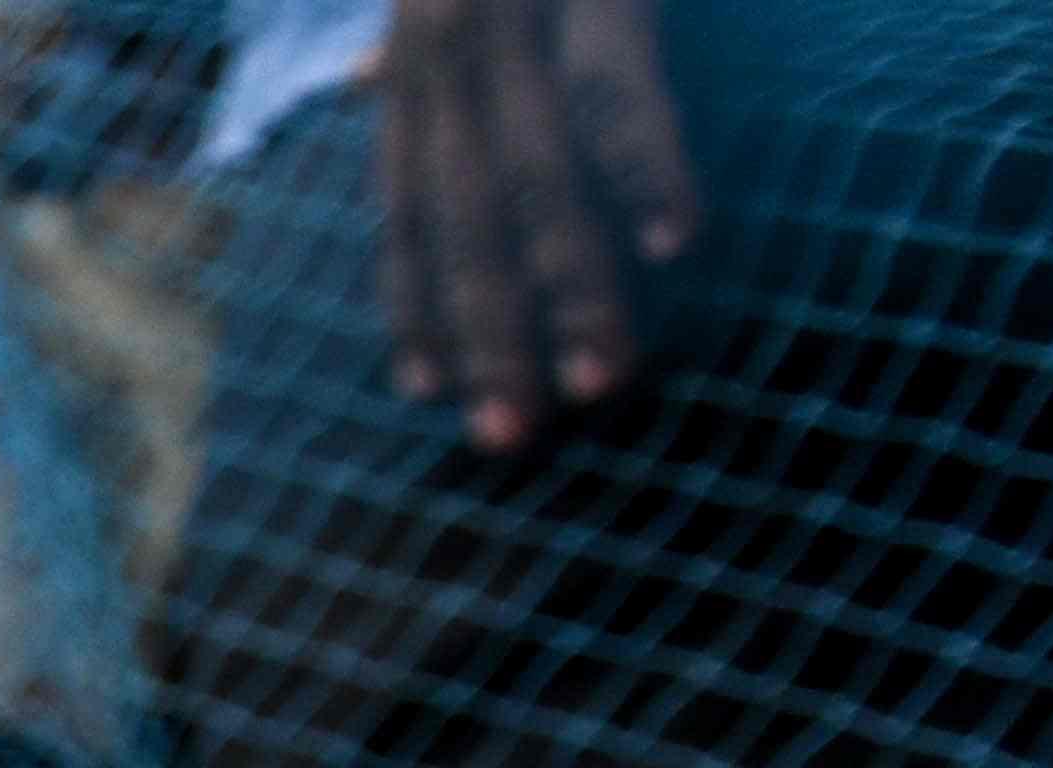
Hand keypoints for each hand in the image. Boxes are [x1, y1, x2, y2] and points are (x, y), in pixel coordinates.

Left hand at [377, 0, 701, 452]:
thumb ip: (432, 38)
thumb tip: (374, 87)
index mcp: (417, 47)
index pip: (404, 201)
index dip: (413, 300)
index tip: (424, 396)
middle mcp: (444, 35)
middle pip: (460, 215)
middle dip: (484, 334)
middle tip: (507, 439)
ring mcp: (512, 5)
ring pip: (534, 175)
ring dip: (573, 288)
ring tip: (604, 383)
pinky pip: (616, 88)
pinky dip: (646, 165)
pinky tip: (678, 242)